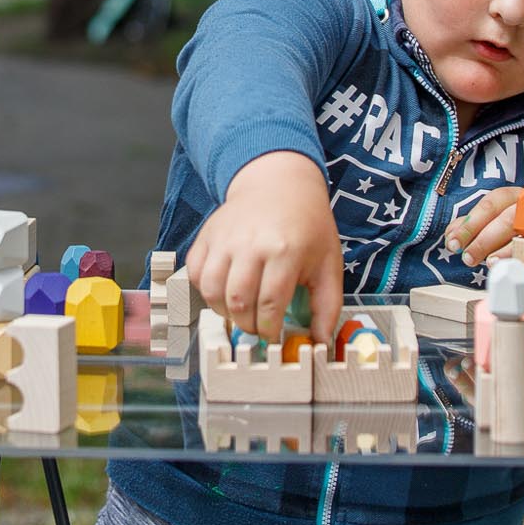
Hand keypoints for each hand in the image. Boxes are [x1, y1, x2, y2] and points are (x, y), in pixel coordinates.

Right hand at [186, 151, 342, 344]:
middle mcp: (250, 243)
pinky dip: (205, 290)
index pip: (269, 304)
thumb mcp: (329, 263)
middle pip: (238, 301)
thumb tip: (321, 342)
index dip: (269, 329)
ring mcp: (225, 238)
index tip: (273, 336)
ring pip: (211, 290)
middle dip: (247, 325)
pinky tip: (224, 291)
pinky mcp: (207, 235)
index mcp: (285, 250)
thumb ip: (327, 306)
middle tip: (258, 325)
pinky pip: (195, 273)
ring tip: (240, 310)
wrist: (279, 183)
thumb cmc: (307, 225)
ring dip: (224, 311)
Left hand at [444, 186, 522, 266]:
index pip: (490, 205)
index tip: (453, 241)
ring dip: (502, 250)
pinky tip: (506, 266)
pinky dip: (520, 259)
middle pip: (507, 220)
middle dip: (483, 239)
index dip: (470, 224)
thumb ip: (470, 226)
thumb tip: (451, 236)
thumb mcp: (491, 220)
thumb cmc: (513, 226)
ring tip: (486, 262)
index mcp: (514, 196)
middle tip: (466, 257)